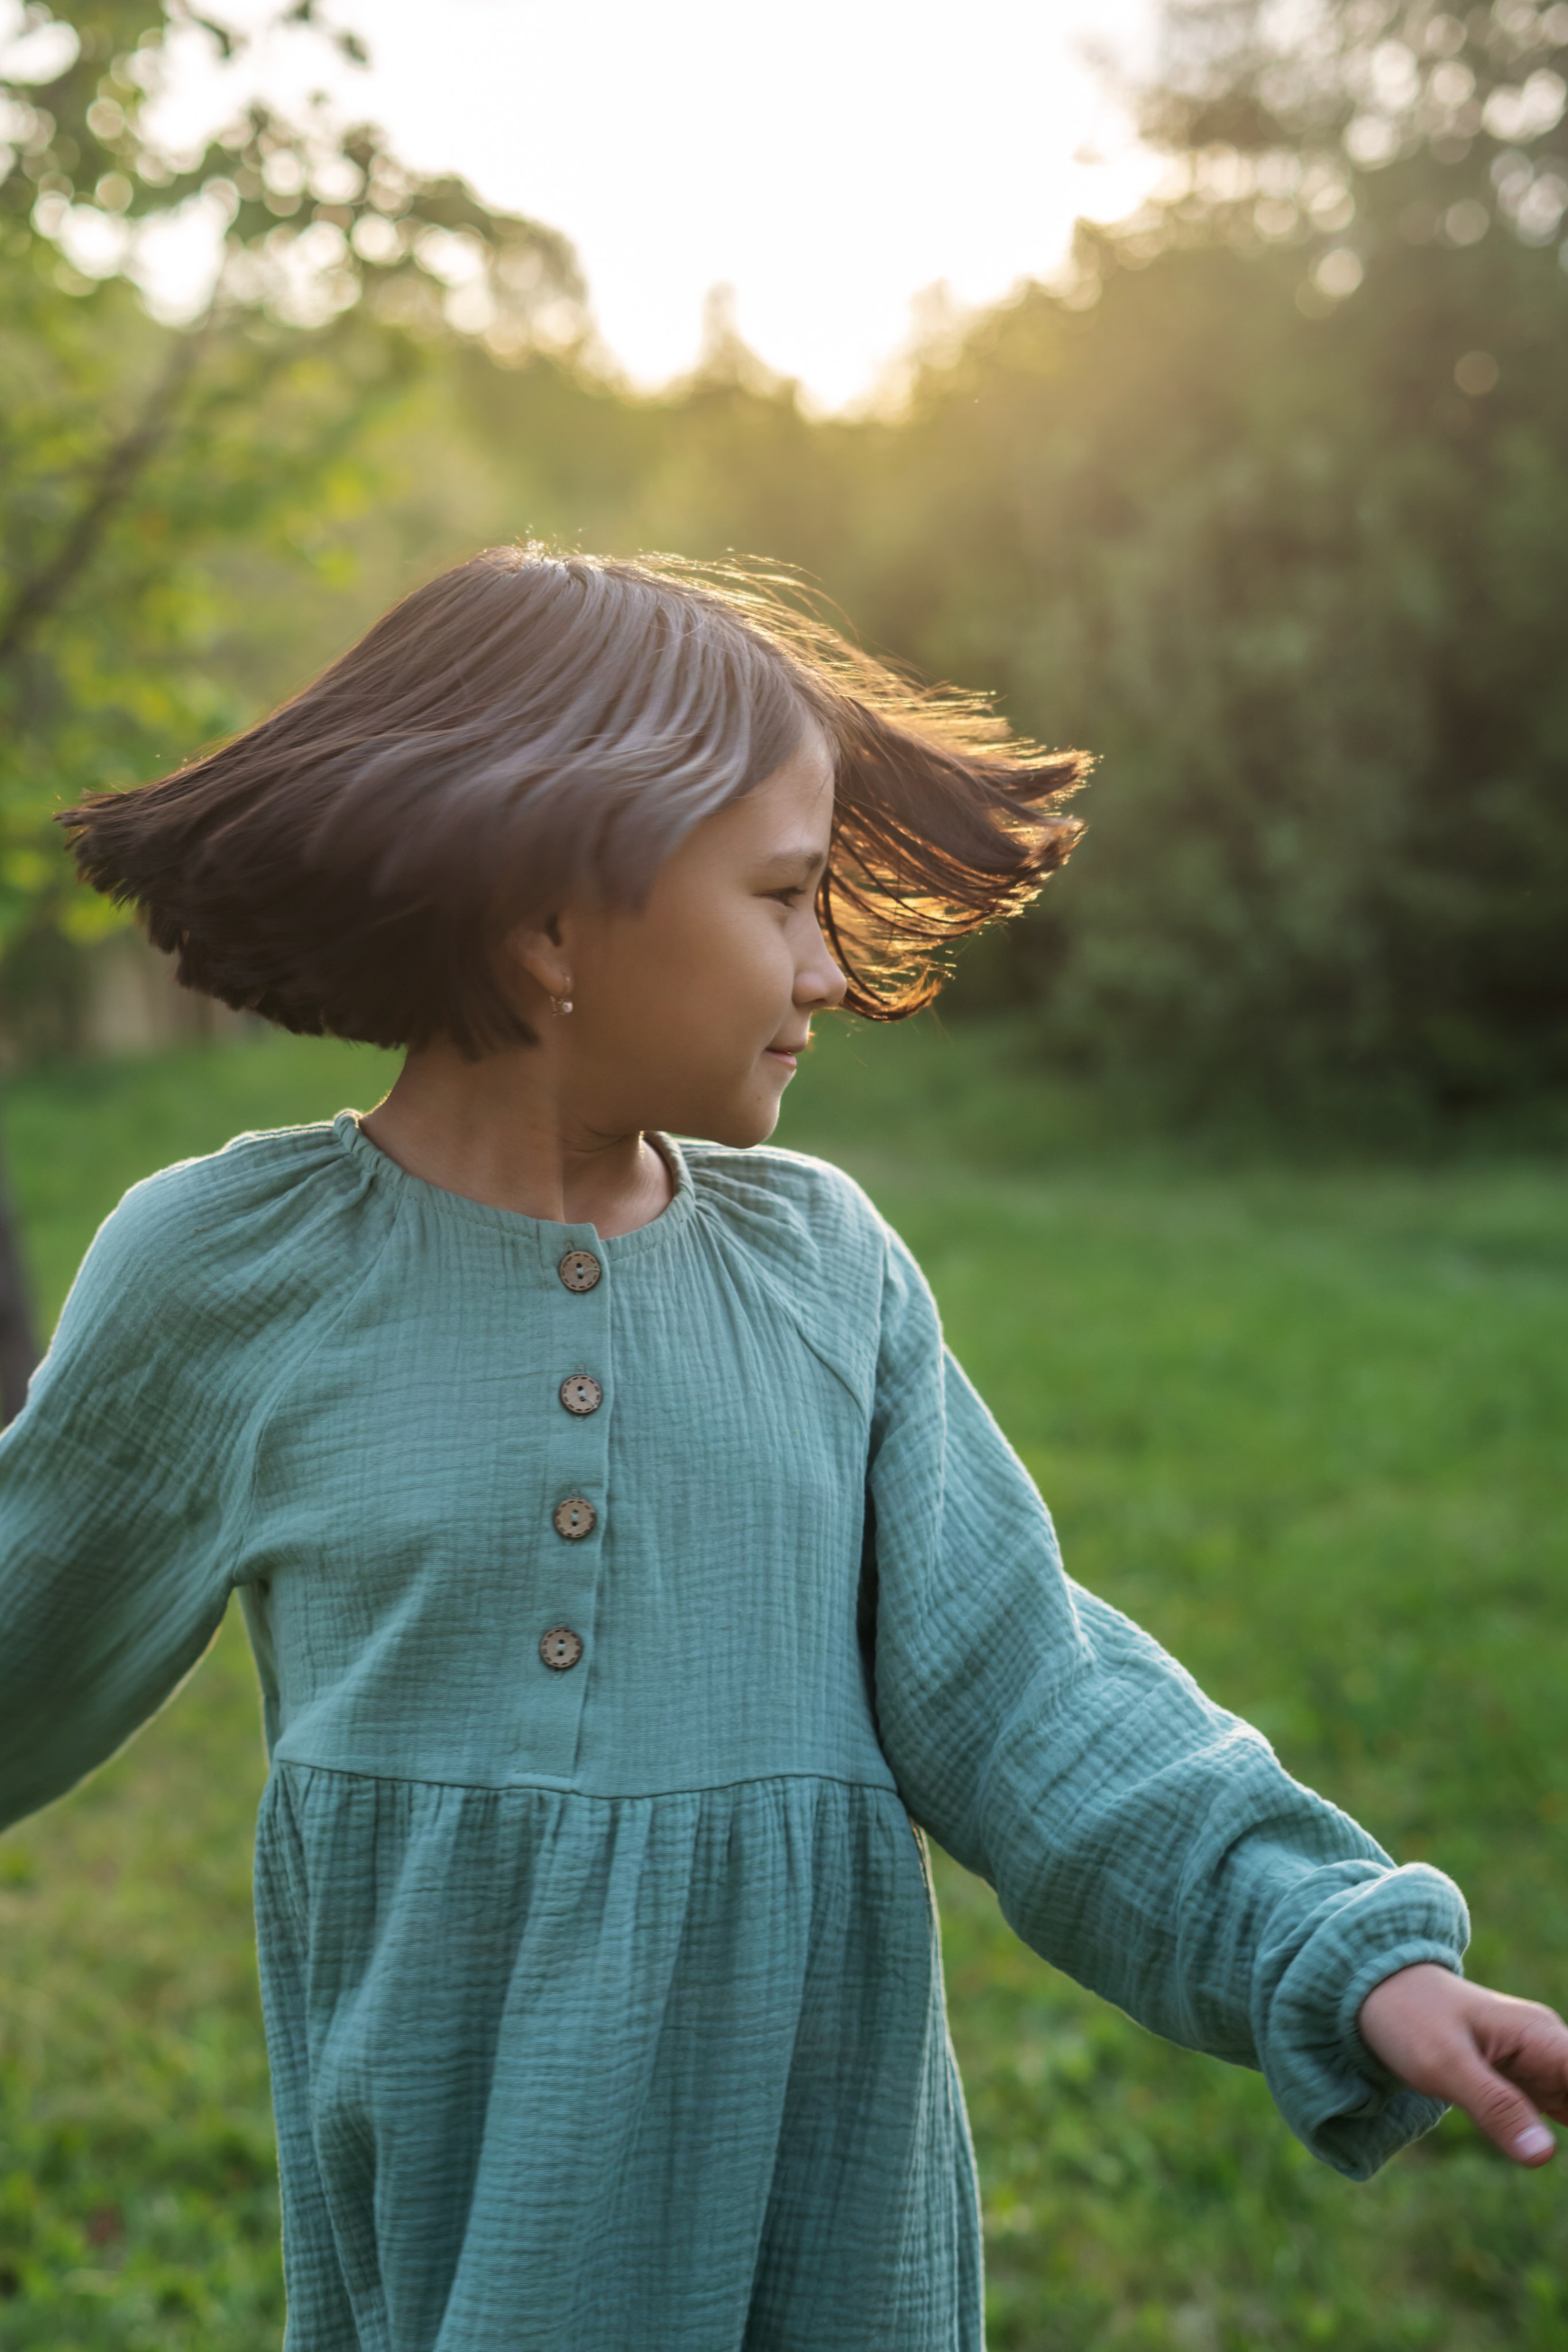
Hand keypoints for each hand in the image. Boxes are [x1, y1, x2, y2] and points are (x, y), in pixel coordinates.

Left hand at [1359, 1963, 1567, 2164]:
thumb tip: (1545, 2156)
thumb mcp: (1445, 2065)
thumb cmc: (1409, 2018)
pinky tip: (1539, 2147)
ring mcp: (1536, 2065)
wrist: (1377, 1991)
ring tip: (1540, 2151)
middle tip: (1543, 2153)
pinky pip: (1556, 2109)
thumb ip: (1496, 2107)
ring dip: (1566, 2121)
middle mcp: (1548, 2049)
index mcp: (1541, 2038)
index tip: (1566, 2121)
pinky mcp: (1520, 2079)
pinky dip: (1552, 2129)